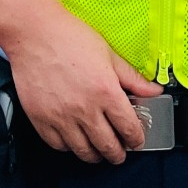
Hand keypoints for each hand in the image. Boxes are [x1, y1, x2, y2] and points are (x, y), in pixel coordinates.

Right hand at [8, 2, 162, 163]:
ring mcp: (61, 117)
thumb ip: (132, 78)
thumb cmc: (70, 37)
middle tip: (120, 152)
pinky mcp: (41, 119)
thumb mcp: (108, 54)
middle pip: (108, 146)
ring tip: (99, 150)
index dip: (137, 139)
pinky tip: (74, 141)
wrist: (34, 33)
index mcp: (106, 92)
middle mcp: (85, 109)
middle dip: (118, 154)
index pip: (129, 128)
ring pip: (84, 151)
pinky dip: (69, 148)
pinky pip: (58, 146)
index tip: (137, 141)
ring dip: (95, 155)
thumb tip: (154, 91)